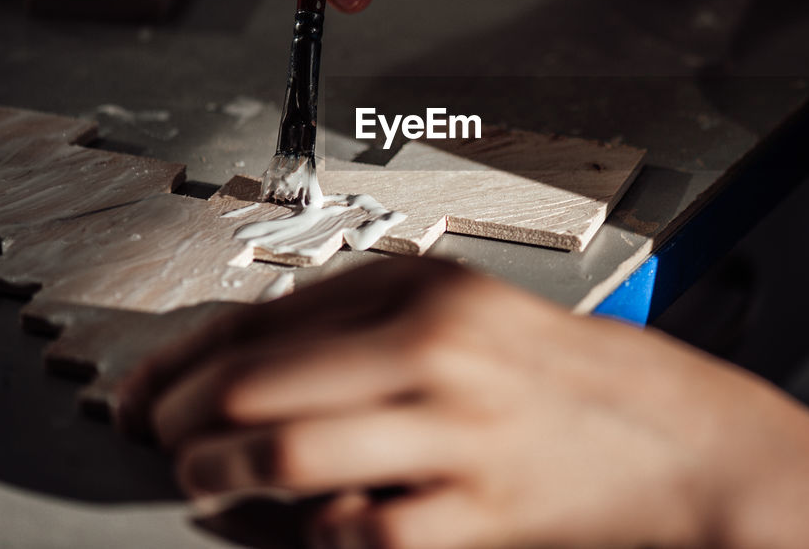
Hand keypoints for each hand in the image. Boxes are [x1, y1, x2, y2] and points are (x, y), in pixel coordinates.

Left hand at [116, 258, 808, 548]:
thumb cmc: (550, 374)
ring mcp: (456, 428)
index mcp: (421, 285)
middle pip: (253, 386)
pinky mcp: (479, 510)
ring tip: (215, 487)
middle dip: (183, 427)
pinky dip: (316, 535)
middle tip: (168, 449)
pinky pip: (357, 533)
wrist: (670, 437)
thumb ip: (353, 326)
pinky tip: (318, 526)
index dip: (175, 366)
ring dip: (226, 480)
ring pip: (286, 457)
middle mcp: (434, 344)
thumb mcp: (459, 313)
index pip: (259, 320)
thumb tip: (230, 363)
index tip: (138, 399)